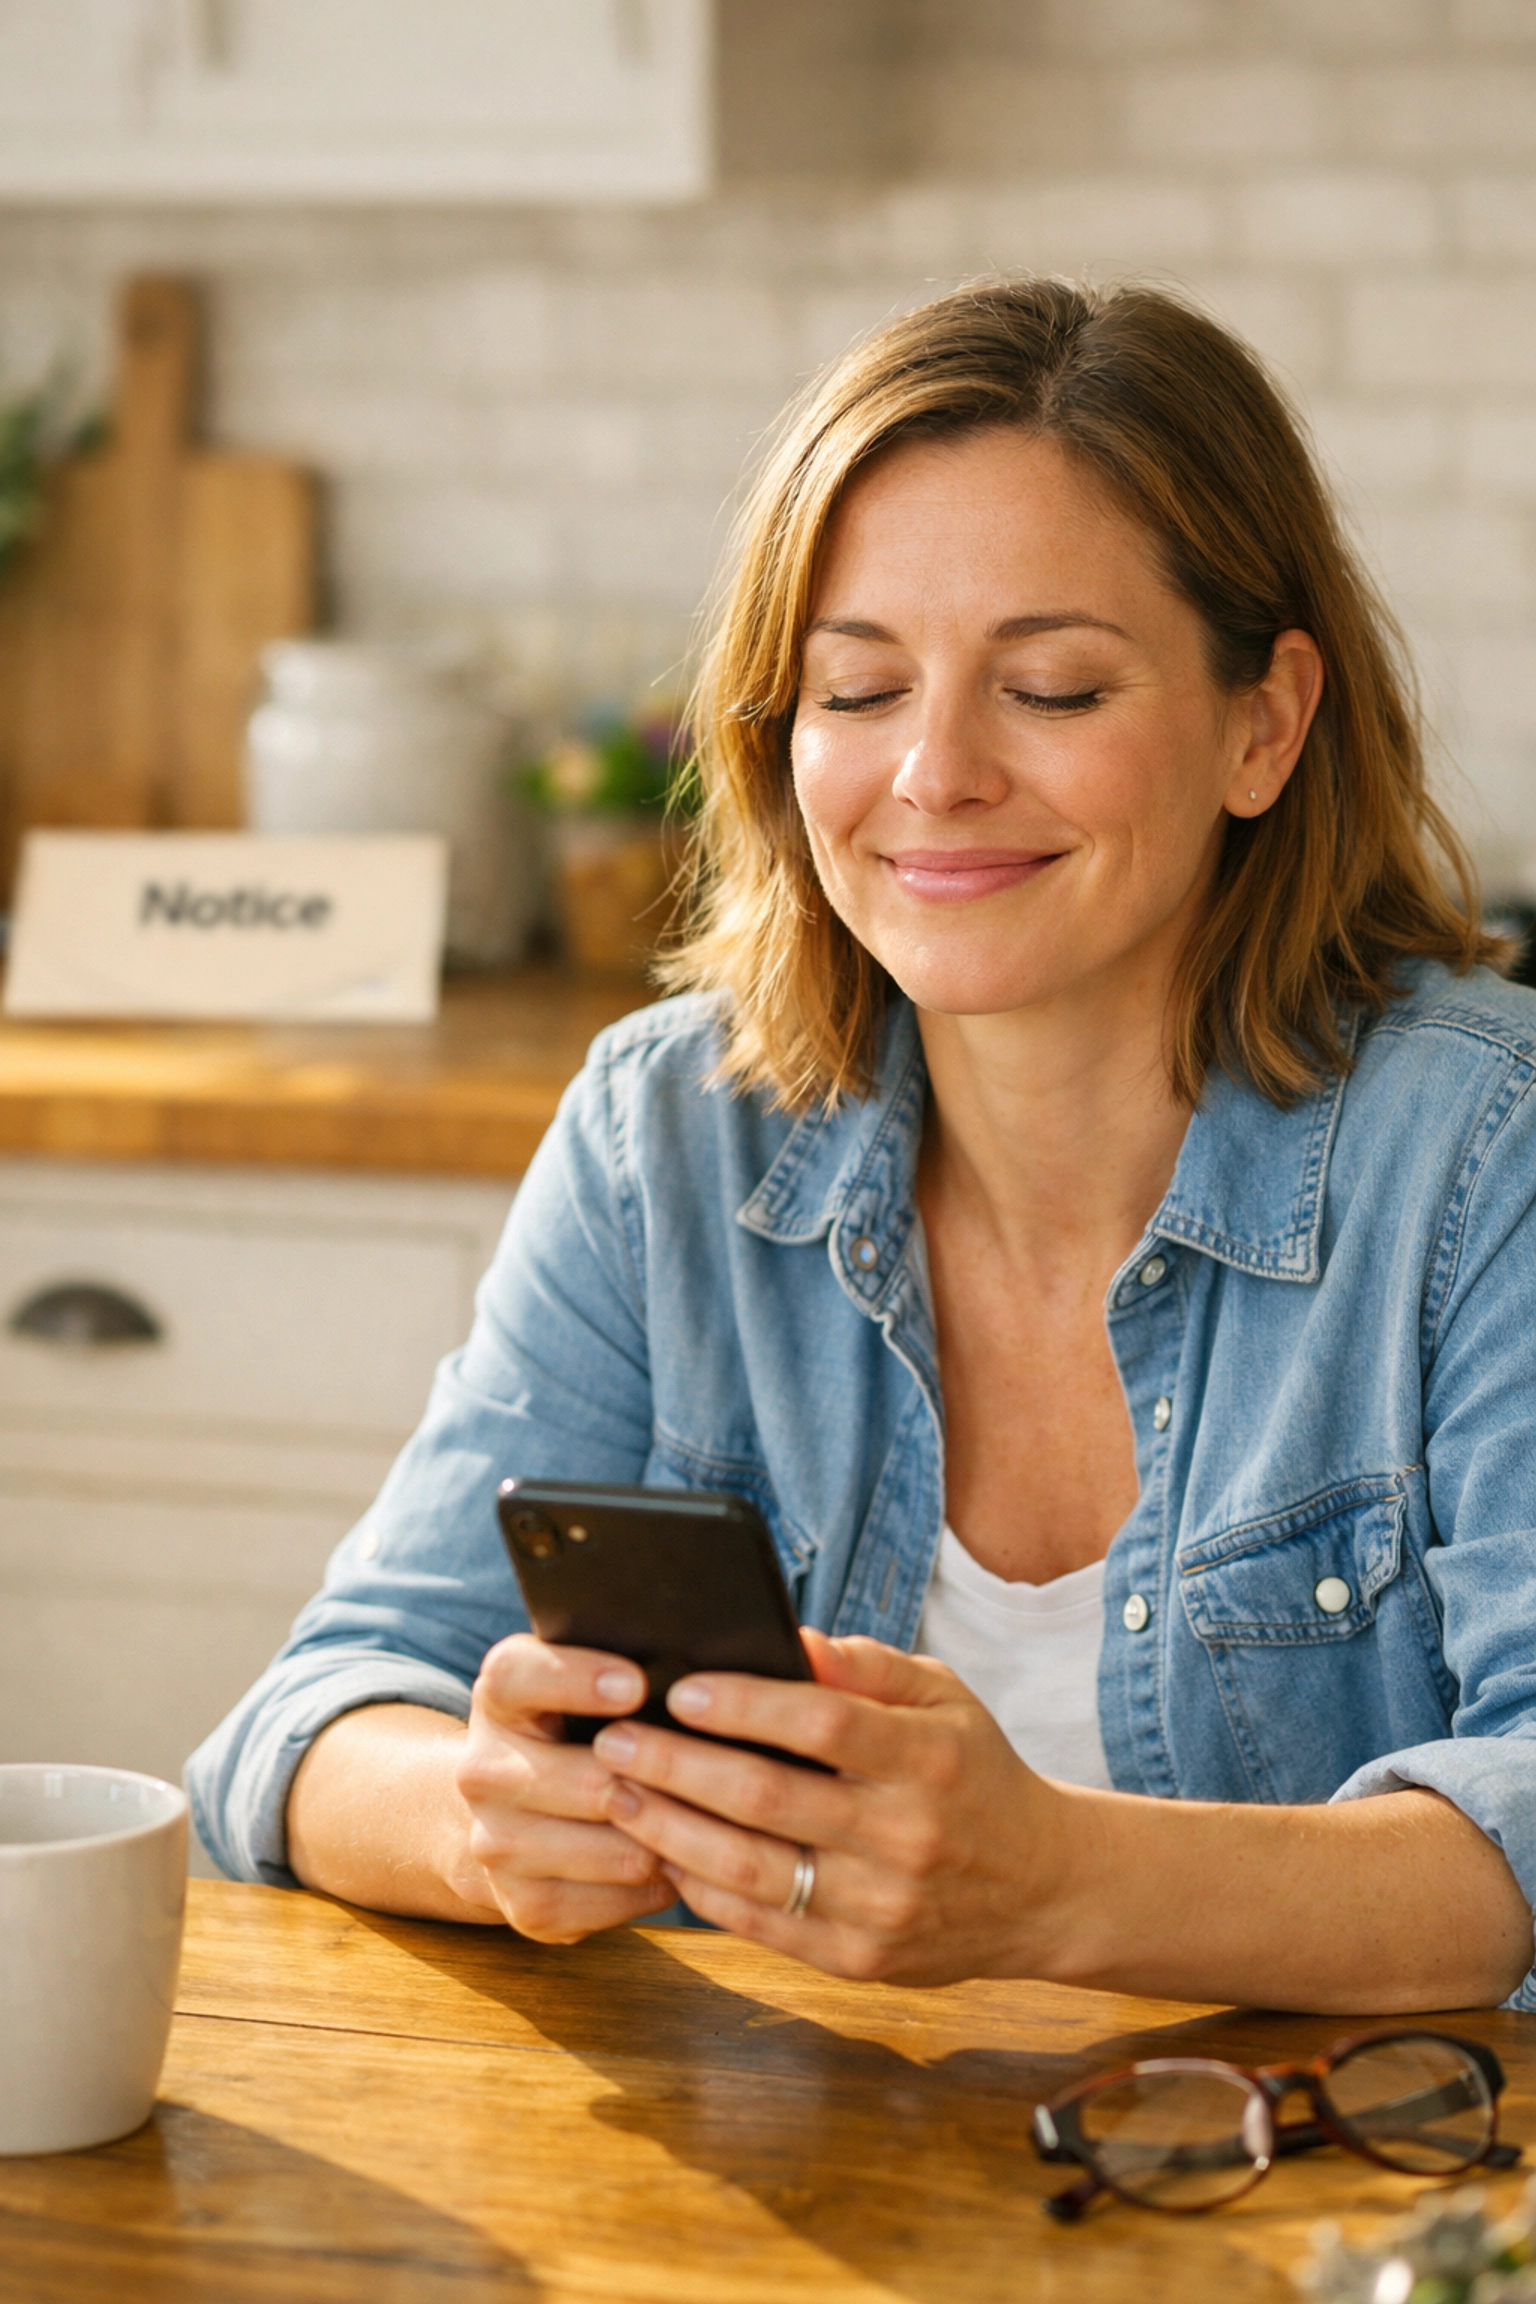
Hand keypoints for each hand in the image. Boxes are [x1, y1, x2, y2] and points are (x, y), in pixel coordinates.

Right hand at [455, 1633, 679, 1942]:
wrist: (510, 1818)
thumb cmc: (575, 1732)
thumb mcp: (580, 1682)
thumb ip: (623, 1661)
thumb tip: (706, 1659)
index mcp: (499, 1698)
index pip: (519, 1676)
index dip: (577, 1679)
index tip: (637, 1685)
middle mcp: (482, 1771)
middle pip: (592, 1781)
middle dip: (662, 1781)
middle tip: (721, 1773)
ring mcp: (498, 1845)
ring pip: (618, 1849)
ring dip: (673, 1838)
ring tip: (710, 1818)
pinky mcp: (527, 1908)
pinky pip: (621, 1899)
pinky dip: (660, 1883)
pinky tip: (676, 1857)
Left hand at [589, 1630, 1068, 1984]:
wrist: (1043, 1888)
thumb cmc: (975, 1774)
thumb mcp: (944, 1699)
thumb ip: (868, 1666)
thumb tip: (789, 1638)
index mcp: (927, 1759)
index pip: (823, 1724)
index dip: (745, 1704)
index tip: (680, 1688)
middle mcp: (904, 1837)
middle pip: (767, 1798)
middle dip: (676, 1766)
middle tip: (613, 1740)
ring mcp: (880, 1907)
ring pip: (750, 1869)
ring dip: (670, 1829)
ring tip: (618, 1793)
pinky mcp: (859, 1960)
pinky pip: (761, 1925)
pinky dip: (702, 1888)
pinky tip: (663, 1852)